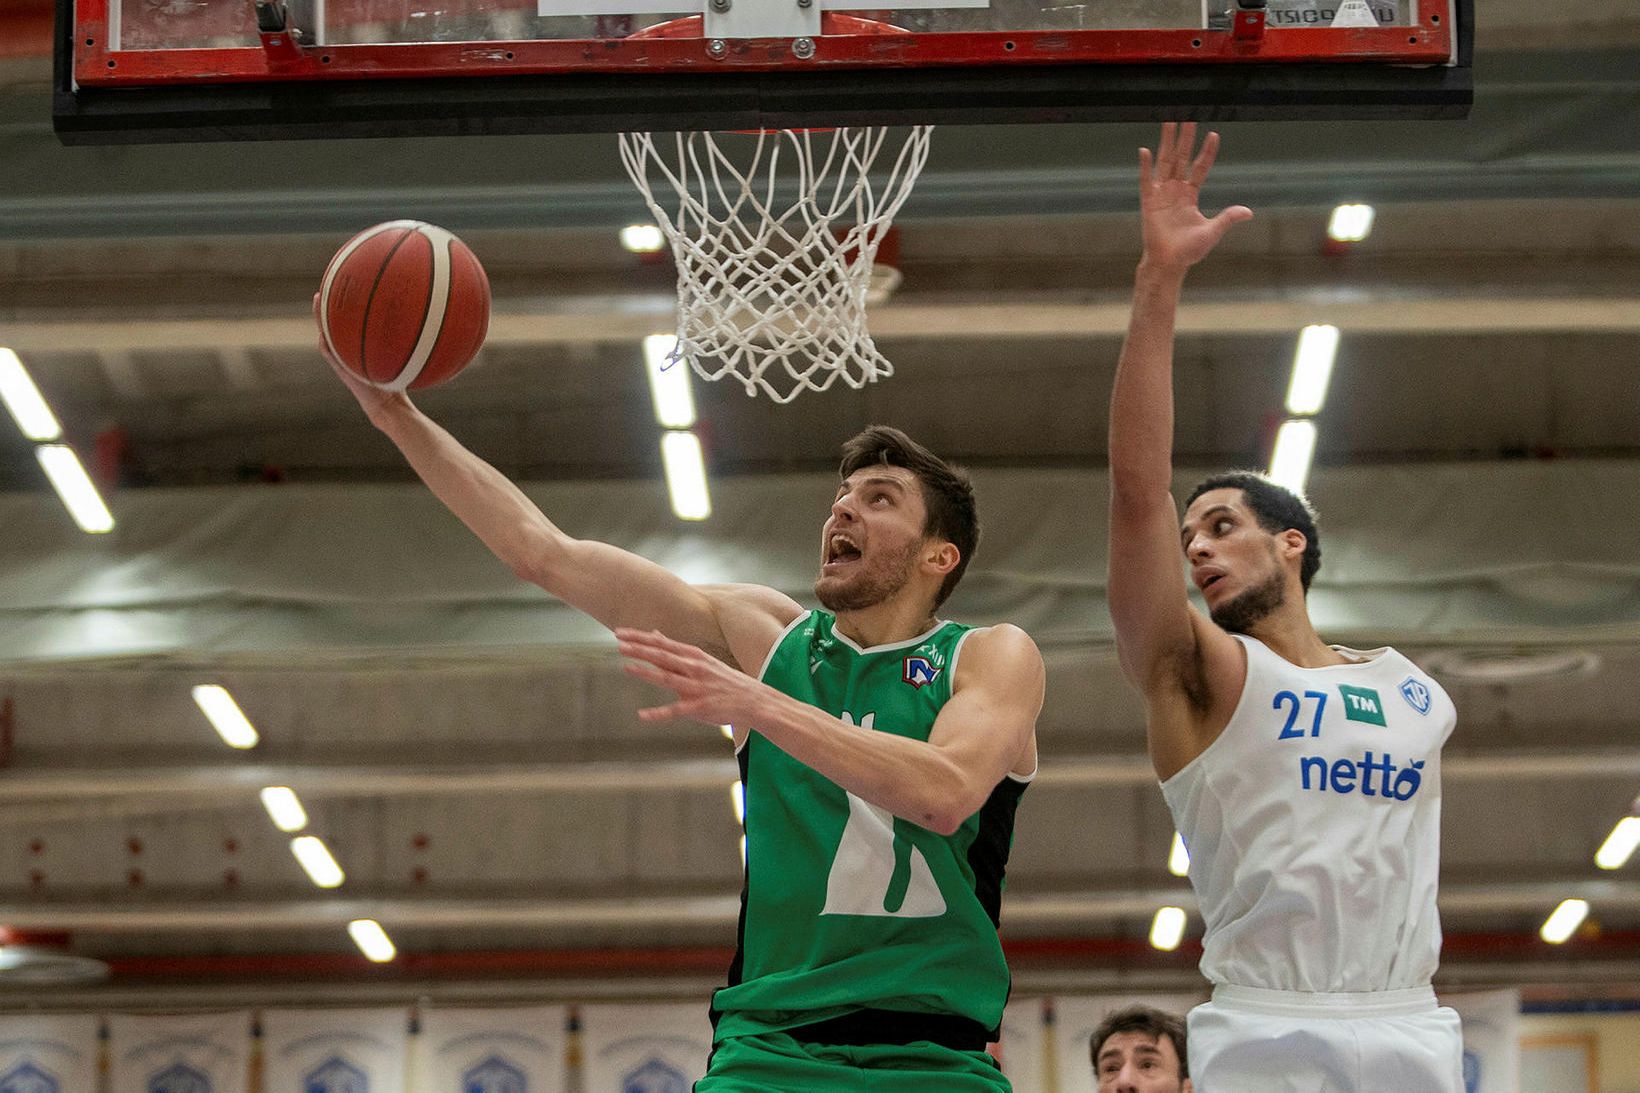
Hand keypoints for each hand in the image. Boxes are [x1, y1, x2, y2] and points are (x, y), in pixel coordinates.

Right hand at [312, 293, 408, 420]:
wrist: (388, 405)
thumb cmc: (399, 383)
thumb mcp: (405, 356)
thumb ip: (411, 341)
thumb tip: (432, 322)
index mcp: (362, 344)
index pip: (354, 320)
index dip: (352, 303)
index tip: (352, 283)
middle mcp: (351, 349)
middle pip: (339, 322)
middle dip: (334, 303)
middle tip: (330, 283)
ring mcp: (343, 358)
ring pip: (329, 333)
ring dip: (322, 316)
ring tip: (319, 297)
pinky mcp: (341, 369)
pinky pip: (328, 352)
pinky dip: (325, 340)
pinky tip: (321, 327)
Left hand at [617, 627, 769, 728]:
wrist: (754, 701)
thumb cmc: (724, 680)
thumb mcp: (701, 659)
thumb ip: (674, 650)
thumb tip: (653, 634)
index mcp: (693, 656)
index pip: (662, 643)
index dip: (640, 637)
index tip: (620, 632)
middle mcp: (694, 668)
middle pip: (663, 656)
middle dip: (640, 649)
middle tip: (618, 642)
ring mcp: (697, 688)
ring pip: (668, 678)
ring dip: (647, 673)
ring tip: (626, 667)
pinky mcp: (700, 708)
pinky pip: (676, 711)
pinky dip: (659, 713)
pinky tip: (642, 715)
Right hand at [1139, 122, 1252, 271]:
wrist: (1169, 264)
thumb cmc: (1189, 251)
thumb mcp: (1212, 232)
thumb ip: (1227, 218)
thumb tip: (1248, 212)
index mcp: (1190, 195)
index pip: (1200, 168)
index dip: (1206, 152)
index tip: (1213, 134)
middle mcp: (1175, 190)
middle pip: (1181, 158)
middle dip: (1185, 138)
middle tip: (1188, 117)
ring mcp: (1161, 194)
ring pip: (1164, 162)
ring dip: (1166, 143)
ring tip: (1168, 123)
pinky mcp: (1148, 202)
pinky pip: (1146, 180)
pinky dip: (1145, 166)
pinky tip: (1145, 150)